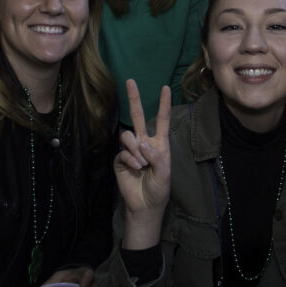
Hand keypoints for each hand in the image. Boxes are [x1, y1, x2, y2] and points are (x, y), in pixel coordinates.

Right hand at [115, 80, 170, 249]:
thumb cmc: (159, 188)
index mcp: (159, 143)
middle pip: (137, 116)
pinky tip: (136, 168)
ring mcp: (131, 150)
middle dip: (134, 99)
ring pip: (128, 136)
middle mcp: (144, 142)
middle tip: (130, 81)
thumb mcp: (165, 173)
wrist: (145, 205)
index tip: (165, 88)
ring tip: (142, 164)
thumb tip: (142, 141)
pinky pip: (122, 152)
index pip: (161, 119)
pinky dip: (130, 159)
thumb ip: (156, 156)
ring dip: (135, 149)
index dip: (163, 104)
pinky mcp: (120, 160)